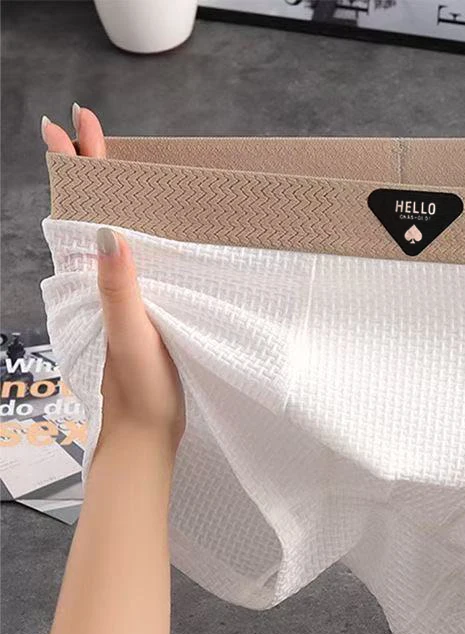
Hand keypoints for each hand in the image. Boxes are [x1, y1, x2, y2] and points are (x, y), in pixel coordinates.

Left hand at [41, 105, 184, 450]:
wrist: (146, 433)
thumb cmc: (139, 389)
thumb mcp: (129, 336)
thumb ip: (117, 288)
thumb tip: (106, 231)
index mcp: (95, 283)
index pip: (83, 212)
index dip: (80, 168)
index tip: (73, 125)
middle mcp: (101, 284)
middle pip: (89, 213)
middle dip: (87, 169)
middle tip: (84, 128)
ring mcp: (119, 297)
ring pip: (108, 234)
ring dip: (104, 195)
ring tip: (106, 163)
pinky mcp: (139, 312)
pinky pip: (131, 260)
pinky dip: (132, 231)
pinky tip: (140, 228)